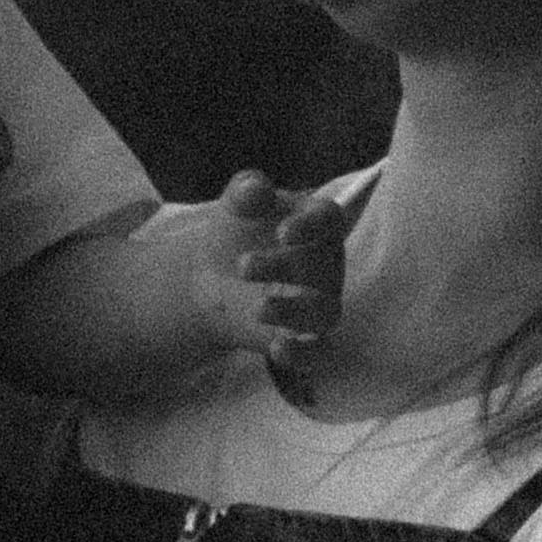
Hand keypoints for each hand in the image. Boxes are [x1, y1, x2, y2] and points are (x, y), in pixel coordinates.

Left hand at [185, 171, 356, 372]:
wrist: (212, 276)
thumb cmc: (236, 232)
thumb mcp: (236, 206)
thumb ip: (247, 190)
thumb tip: (256, 187)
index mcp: (316, 224)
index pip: (329, 219)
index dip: (311, 226)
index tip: (281, 233)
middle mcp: (326, 264)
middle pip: (322, 266)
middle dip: (283, 266)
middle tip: (242, 265)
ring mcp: (319, 302)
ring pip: (324, 312)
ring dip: (294, 311)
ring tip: (258, 309)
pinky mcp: (306, 337)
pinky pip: (317, 352)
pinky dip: (302, 354)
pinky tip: (276, 350)